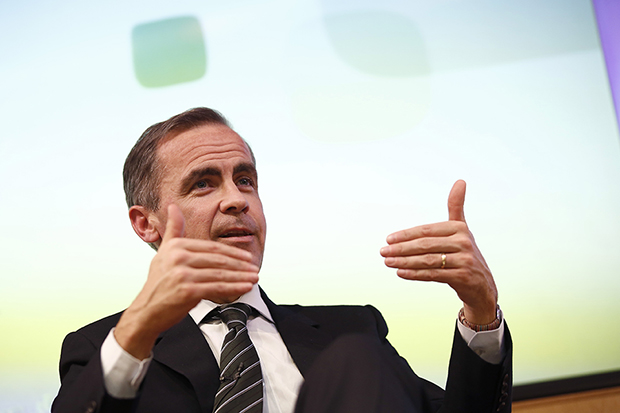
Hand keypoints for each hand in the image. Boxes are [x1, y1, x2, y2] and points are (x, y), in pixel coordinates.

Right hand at [115, 204, 258, 358]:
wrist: (146, 311)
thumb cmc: (158, 283)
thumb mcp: (164, 252)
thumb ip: (174, 229)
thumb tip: (173, 206)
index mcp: (176, 246)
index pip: (212, 248)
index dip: (232, 252)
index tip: (246, 257)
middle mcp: (178, 257)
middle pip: (218, 260)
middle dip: (240, 264)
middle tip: (254, 267)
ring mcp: (182, 274)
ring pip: (220, 274)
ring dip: (241, 276)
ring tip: (254, 277)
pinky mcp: (187, 291)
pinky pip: (216, 288)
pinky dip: (234, 287)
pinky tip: (245, 287)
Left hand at [380, 180, 497, 324]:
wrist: (482, 284)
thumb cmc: (465, 254)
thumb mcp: (461, 229)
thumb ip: (456, 206)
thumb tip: (460, 181)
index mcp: (459, 228)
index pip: (426, 230)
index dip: (405, 235)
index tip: (388, 239)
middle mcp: (464, 242)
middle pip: (425, 245)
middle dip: (401, 249)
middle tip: (383, 252)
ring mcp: (465, 260)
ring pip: (427, 260)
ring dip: (404, 261)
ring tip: (388, 262)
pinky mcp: (463, 277)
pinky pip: (433, 275)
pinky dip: (415, 274)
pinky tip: (401, 273)